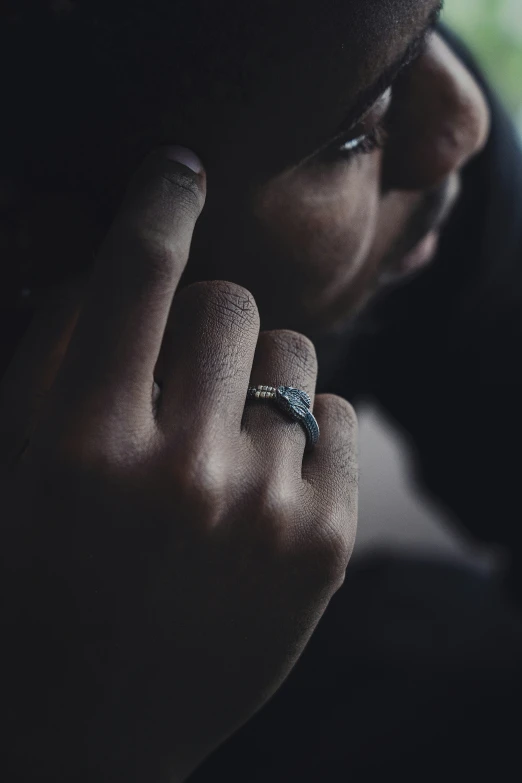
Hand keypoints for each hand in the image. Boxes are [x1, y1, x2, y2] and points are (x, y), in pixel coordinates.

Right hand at [0, 147, 357, 781]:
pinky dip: (305, 427)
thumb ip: (51, 352)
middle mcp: (181, 471)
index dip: (160, 199)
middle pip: (230, 304)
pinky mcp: (325, 546)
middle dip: (203, 326)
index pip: (137, 271)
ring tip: (219, 437)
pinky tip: (264, 473)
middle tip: (180, 379)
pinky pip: (341, 416)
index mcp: (82, 442)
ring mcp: (265, 511)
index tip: (179, 170)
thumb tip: (111, 264)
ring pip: (295, 356)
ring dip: (254, 377)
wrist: (86, 728)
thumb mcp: (11, 460)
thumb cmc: (31, 587)